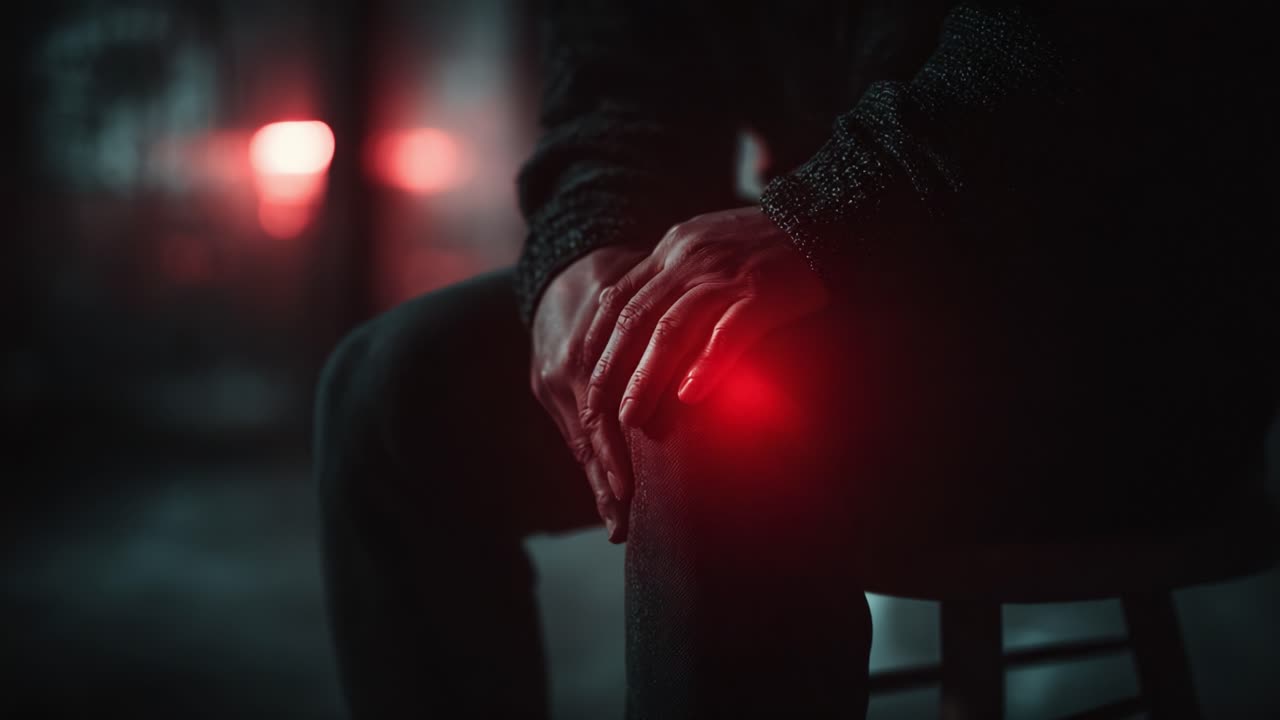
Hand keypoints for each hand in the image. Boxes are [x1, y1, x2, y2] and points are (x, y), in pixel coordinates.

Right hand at [531, 244, 649, 542]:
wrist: (569, 260)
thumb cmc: (626, 278)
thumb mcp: (645, 298)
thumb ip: (669, 330)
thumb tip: (720, 355)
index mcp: (585, 351)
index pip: (599, 419)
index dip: (614, 461)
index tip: (631, 497)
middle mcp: (562, 370)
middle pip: (586, 441)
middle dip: (605, 486)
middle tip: (625, 527)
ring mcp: (550, 380)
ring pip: (579, 442)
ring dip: (599, 482)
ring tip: (619, 523)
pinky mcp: (545, 385)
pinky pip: (573, 431)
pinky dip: (592, 461)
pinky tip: (608, 491)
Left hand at [583, 206, 828, 433]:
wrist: (827, 213)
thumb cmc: (765, 242)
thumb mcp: (705, 243)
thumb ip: (670, 274)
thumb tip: (632, 315)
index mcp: (671, 248)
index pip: (617, 300)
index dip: (596, 344)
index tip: (583, 380)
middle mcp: (690, 258)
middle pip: (635, 320)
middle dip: (611, 370)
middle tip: (596, 412)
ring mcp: (725, 274)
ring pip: (670, 330)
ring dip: (646, 378)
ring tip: (632, 417)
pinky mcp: (763, 292)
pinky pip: (727, 333)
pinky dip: (706, 365)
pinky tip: (689, 396)